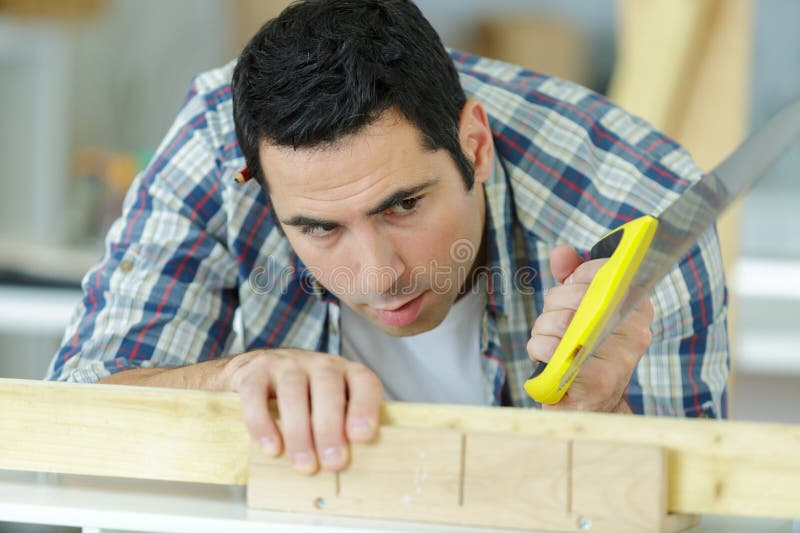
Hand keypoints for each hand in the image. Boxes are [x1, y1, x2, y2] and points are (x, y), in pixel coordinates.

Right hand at [224, 348, 382, 473]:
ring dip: (299, 431)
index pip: (363, 382)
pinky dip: (262, 423)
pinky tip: (271, 448)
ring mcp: (285, 364)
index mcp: (345, 372)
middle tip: (333, 463)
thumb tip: (350, 468)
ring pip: (292, 391)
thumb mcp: (331, 408)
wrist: (256, 367)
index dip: (365, 407)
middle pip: (327, 388)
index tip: (362, 437)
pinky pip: (255, 394)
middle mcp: (318, 364)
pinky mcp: (254, 372)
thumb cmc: (305, 398)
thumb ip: (342, 430)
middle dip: (330, 428)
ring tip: (304, 465)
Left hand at [526, 246, 654, 412]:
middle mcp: (638, 331)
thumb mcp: (579, 309)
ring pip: (561, 322)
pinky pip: (553, 349)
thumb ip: (573, 277)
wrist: (589, 406)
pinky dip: (539, 349)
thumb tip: (562, 252)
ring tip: (550, 341)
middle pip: (578, 295)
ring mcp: (621, 358)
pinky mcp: (599, 381)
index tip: (569, 286)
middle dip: (553, 304)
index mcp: (637, 308)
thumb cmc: (583, 350)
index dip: (577, 275)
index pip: (606, 272)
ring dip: (542, 329)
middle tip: (553, 319)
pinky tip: (546, 358)